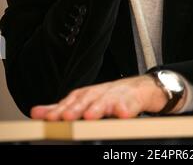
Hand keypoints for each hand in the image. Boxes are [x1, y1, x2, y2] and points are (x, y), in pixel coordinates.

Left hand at [30, 75, 170, 120]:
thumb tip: (36, 112)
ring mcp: (118, 95)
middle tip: (66, 116)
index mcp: (88, 94)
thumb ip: (63, 107)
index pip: (71, 100)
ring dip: (98, 107)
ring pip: (107, 100)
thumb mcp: (86, 100)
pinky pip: (131, 104)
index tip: (49, 118)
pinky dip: (126, 108)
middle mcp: (101, 93)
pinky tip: (122, 114)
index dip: (60, 109)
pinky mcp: (134, 100)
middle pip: (87, 98)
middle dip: (76, 107)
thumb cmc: (111, 96)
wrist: (141, 88)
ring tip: (90, 116)